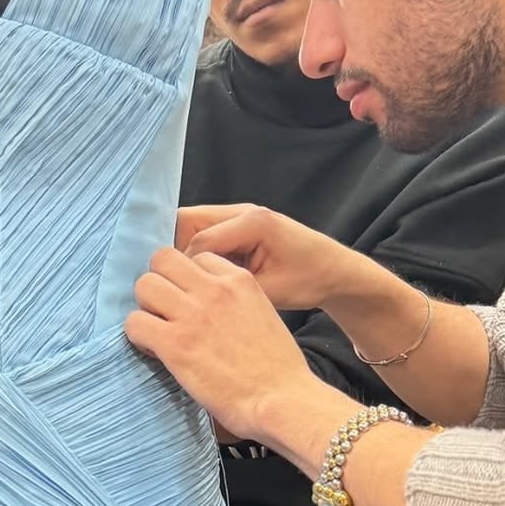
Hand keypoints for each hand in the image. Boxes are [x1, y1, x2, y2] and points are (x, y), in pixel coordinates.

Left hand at [126, 245, 314, 443]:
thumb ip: (234, 303)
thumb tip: (210, 311)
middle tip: (164, 311)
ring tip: (156, 330)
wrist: (282, 399)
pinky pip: (134, 323)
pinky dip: (138, 336)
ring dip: (145, 307)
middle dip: (159, 283)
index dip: (187, 279)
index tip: (190, 301)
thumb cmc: (278, 369)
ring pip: (145, 285)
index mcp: (239, 280)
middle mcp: (213, 289)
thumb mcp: (262, 315)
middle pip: (163, 260)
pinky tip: (154, 351)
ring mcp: (192, 314)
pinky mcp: (174, 343)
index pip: (197, 257)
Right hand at [174, 204, 366, 312]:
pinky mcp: (238, 226)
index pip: (198, 240)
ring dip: (182, 253)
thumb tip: (193, 293)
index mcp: (252, 222)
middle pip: (187, 222)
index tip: (176, 293)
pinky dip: (194, 253)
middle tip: (170, 284)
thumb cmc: (309, 280)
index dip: (183, 268)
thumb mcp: (269, 291)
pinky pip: (204, 234)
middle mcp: (242, 211)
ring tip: (180, 282)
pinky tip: (195, 277)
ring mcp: (239, 216)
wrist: (334, 271)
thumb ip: (230, 287)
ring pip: (191, 227)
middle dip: (174, 253)